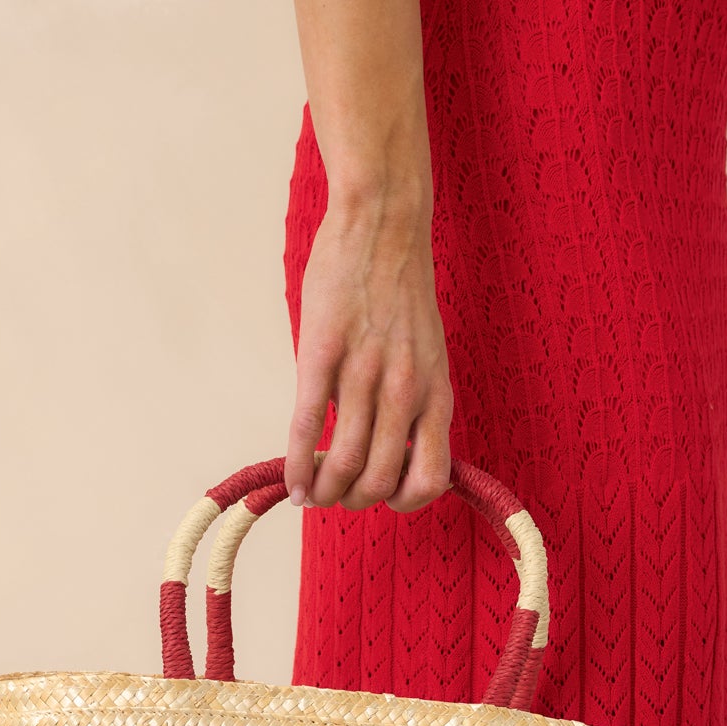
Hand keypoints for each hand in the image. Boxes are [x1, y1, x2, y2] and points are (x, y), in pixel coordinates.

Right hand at [286, 191, 452, 516]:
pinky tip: (291, 484)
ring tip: (313, 495)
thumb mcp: (427, 353)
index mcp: (436, 392)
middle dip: (355, 500)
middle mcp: (404, 390)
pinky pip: (306, 427)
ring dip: (324, 491)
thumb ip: (414, 400)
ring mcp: (363, 373)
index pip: (431, 478)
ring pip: (343, 462)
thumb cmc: (401, 291)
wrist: (383, 224)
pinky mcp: (322, 354)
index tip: (384, 495)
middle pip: (379, 479)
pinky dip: (296, 466)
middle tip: (337, 495)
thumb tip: (390, 449)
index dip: (405, 501)